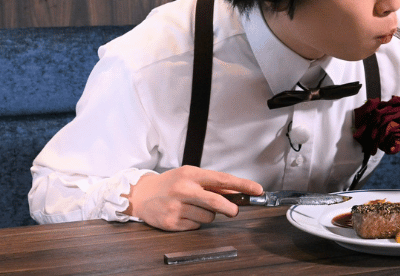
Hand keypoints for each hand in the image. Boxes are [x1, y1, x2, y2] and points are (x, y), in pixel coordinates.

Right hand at [122, 166, 262, 230]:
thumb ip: (212, 184)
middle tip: (234, 210)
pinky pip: (196, 226)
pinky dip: (196, 222)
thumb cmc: (170, 183)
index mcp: (190, 174)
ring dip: (209, 215)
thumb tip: (236, 193)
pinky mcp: (171, 222)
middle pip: (217, 202)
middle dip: (230, 208)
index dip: (242, 185)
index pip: (222, 179)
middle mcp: (183, 190)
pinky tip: (185, 214)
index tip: (257, 190)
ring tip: (196, 207)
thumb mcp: (190, 176)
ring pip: (208, 217)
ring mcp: (177, 207)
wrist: (142, 194)